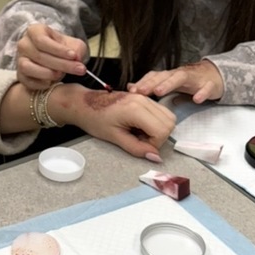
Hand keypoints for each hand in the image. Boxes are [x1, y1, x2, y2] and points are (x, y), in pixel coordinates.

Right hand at [15, 23, 87, 90]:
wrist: (57, 60)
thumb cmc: (64, 49)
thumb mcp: (74, 45)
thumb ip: (77, 49)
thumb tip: (76, 58)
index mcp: (35, 31)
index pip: (42, 40)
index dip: (58, 49)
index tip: (74, 56)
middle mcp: (24, 44)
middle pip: (39, 55)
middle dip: (61, 64)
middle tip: (79, 69)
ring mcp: (20, 60)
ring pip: (28, 67)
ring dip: (48, 73)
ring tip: (62, 75)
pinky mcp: (20, 75)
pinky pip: (27, 81)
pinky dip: (40, 83)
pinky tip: (52, 83)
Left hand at [49, 86, 175, 160]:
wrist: (84, 104)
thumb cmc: (95, 120)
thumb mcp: (114, 138)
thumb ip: (137, 148)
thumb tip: (155, 157)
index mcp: (136, 109)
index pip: (162, 130)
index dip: (154, 143)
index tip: (141, 146)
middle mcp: (143, 100)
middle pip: (169, 122)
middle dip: (159, 136)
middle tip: (140, 140)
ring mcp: (144, 97)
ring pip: (168, 116)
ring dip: (158, 129)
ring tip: (139, 132)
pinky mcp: (143, 97)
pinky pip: (160, 111)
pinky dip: (155, 122)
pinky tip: (139, 126)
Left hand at [127, 60, 222, 104]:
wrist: (215, 75)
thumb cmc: (189, 81)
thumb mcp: (170, 83)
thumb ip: (151, 85)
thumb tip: (131, 87)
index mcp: (170, 76)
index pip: (154, 76)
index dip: (143, 83)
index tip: (131, 91)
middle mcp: (180, 74)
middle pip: (164, 76)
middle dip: (151, 83)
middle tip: (141, 91)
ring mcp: (195, 78)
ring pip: (181, 77)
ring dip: (169, 84)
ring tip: (159, 92)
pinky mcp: (209, 84)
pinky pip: (206, 87)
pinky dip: (202, 92)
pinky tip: (197, 99)